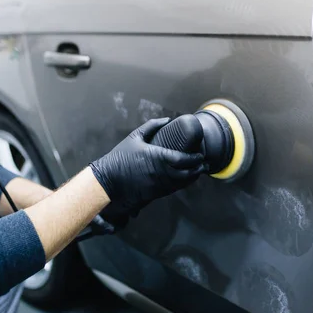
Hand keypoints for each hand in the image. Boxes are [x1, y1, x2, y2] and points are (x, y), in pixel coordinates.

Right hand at [89, 118, 205, 211]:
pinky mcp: (156, 193)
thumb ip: (152, 126)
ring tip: (199, 171)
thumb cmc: (121, 157)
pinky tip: (187, 179)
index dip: (195, 158)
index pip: (183, 159)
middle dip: (198, 168)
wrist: (109, 180)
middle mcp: (161, 172)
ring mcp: (159, 184)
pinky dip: (183, 184)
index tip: (200, 155)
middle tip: (204, 163)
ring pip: (182, 183)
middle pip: (187, 173)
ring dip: (193, 177)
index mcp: (157, 156)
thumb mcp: (135, 137)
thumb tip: (168, 119)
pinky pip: (174, 189)